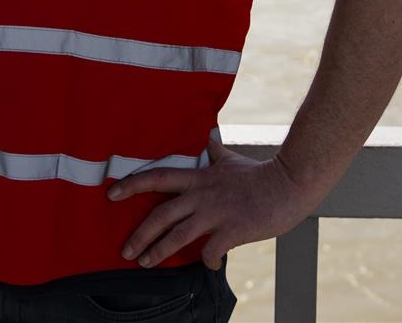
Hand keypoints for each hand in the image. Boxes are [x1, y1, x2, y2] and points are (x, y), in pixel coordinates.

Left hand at [107, 132, 320, 268]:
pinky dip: (206, 260)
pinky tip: (207, 264)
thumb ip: (213, 151)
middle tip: (125, 250)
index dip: (132, 184)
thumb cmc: (260, 174)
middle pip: (161, 214)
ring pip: (178, 235)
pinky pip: (211, 251)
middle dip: (140, 234)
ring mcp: (216, 213)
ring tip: (145, 263)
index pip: (158, 177)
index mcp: (199, 177)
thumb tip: (206, 137)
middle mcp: (202, 195)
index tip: (112, 193)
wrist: (289, 184)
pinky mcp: (233, 230)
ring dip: (158, 251)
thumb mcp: (230, 159)